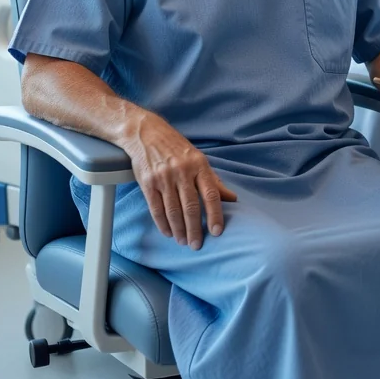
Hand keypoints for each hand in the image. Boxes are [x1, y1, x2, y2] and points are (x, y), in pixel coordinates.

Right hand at [122, 113, 237, 249]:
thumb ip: (214, 181)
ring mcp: (164, 177)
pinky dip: (163, 223)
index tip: (217, 231)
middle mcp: (182, 171)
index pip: (211, 193)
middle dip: (195, 228)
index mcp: (199, 165)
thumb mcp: (199, 160)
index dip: (215, 213)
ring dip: (179, 229)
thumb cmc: (177, 149)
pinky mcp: (147, 182)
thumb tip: (233, 199)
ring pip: (173, 210)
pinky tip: (168, 232)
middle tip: (197, 245)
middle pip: (191, 206)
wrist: (147, 133)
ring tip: (184, 241)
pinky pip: (156, 208)